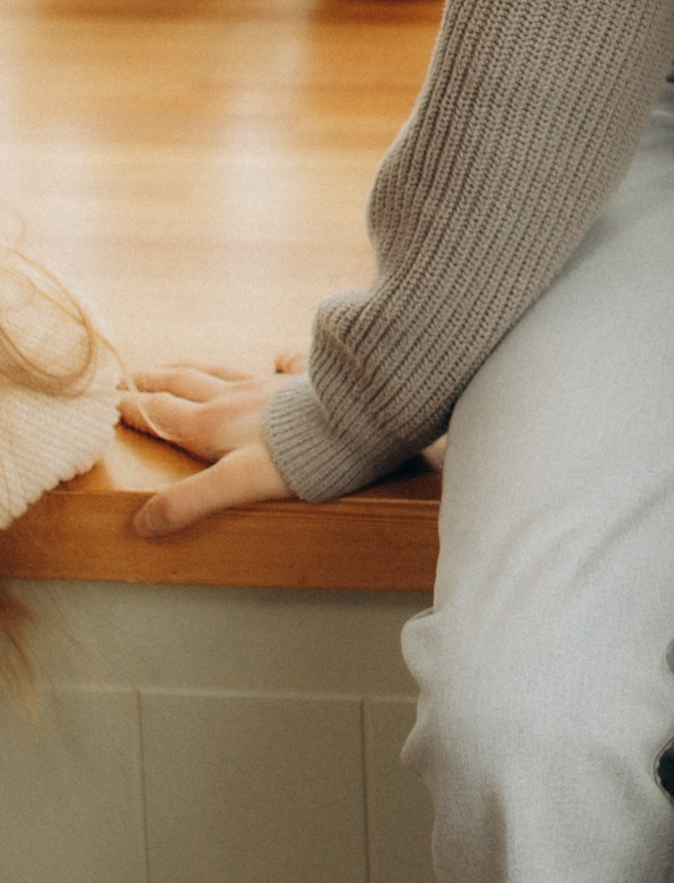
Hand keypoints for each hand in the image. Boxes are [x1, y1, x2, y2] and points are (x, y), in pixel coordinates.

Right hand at [123, 356, 300, 536]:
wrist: (358, 415)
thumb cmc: (297, 455)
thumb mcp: (237, 484)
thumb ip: (189, 502)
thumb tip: (141, 524)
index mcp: (213, 424)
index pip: (162, 414)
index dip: (133, 409)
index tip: (107, 400)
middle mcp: (236, 398)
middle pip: (184, 384)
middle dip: (154, 382)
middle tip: (130, 376)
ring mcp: (271, 385)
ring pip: (223, 371)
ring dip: (195, 369)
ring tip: (180, 366)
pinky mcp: (307, 378)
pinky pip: (287, 364)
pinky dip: (276, 361)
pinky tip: (277, 358)